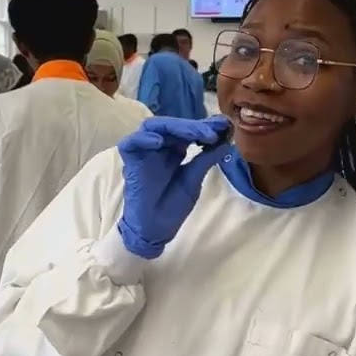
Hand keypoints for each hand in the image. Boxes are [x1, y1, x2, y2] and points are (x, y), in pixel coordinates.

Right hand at [117, 116, 230, 258]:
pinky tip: (159, 142)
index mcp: (175, 150)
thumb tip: (225, 143)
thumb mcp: (194, 180)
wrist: (154, 230)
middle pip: (173, 125)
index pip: (188, 130)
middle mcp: (159, 147)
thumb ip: (206, 160)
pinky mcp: (130, 162)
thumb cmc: (172, 207)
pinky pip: (130, 144)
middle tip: (211, 132)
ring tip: (192, 135)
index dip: (205, 126)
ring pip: (153, 127)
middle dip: (193, 126)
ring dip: (174, 127)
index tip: (223, 126)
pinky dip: (143, 139)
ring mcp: (143, 152)